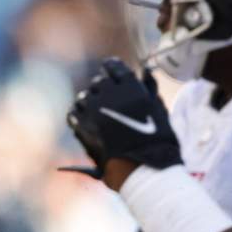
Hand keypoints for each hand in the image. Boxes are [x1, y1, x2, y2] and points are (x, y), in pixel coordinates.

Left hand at [64, 58, 180, 190]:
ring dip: (91, 100)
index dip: (112, 66)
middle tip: (109, 94)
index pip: (115, 67)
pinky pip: (74, 112)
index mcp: (131, 88)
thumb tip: (145, 71)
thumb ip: (149, 87)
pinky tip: (88, 118)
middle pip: (99, 82)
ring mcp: (93, 110)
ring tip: (99, 109)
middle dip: (104, 86)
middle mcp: (110, 95)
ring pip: (85, 96)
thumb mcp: (158, 108)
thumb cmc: (156, 137)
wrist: (141, 165)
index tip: (111, 66)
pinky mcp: (82, 126)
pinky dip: (80, 113)